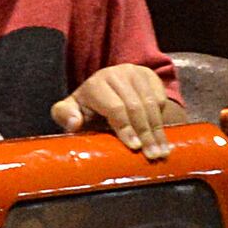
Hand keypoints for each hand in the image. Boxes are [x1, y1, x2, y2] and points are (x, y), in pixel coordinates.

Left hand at [53, 61, 180, 159]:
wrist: (104, 90)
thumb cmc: (86, 109)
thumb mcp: (69, 112)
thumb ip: (65, 116)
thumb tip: (75, 123)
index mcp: (95, 84)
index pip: (115, 108)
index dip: (126, 129)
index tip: (134, 147)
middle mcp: (116, 74)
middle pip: (136, 107)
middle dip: (145, 134)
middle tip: (152, 155)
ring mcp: (134, 72)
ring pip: (151, 103)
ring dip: (157, 130)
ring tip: (161, 151)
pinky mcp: (149, 74)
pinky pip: (160, 97)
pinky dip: (161, 117)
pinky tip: (162, 136)